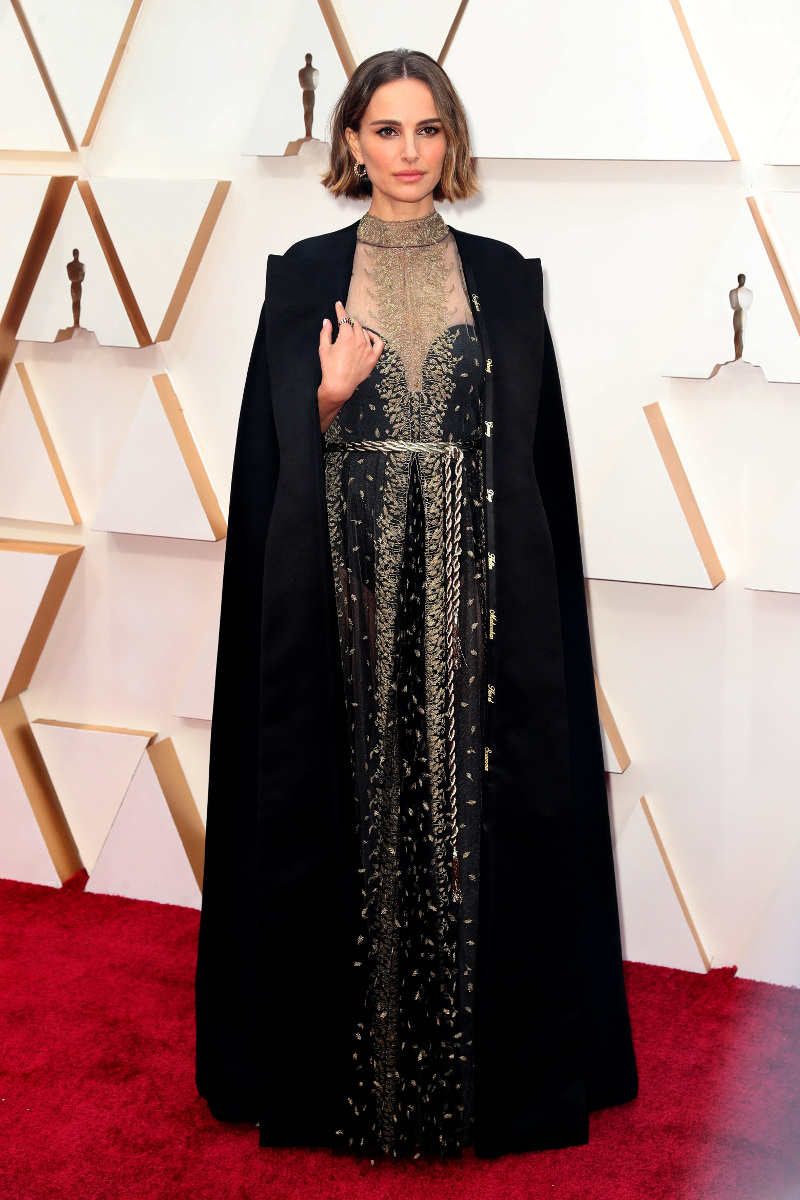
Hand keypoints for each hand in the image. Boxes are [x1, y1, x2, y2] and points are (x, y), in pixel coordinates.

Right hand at [318, 301, 383, 432]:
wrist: (339, 386)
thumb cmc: (329, 368)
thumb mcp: (324, 348)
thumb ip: (326, 332)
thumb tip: (327, 321)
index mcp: (346, 336)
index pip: (344, 318)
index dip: (340, 310)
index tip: (338, 304)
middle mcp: (359, 340)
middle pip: (355, 324)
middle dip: (349, 321)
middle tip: (345, 322)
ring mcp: (368, 349)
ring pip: (365, 332)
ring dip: (359, 329)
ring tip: (353, 332)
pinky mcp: (373, 358)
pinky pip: (379, 343)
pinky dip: (375, 337)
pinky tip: (369, 336)